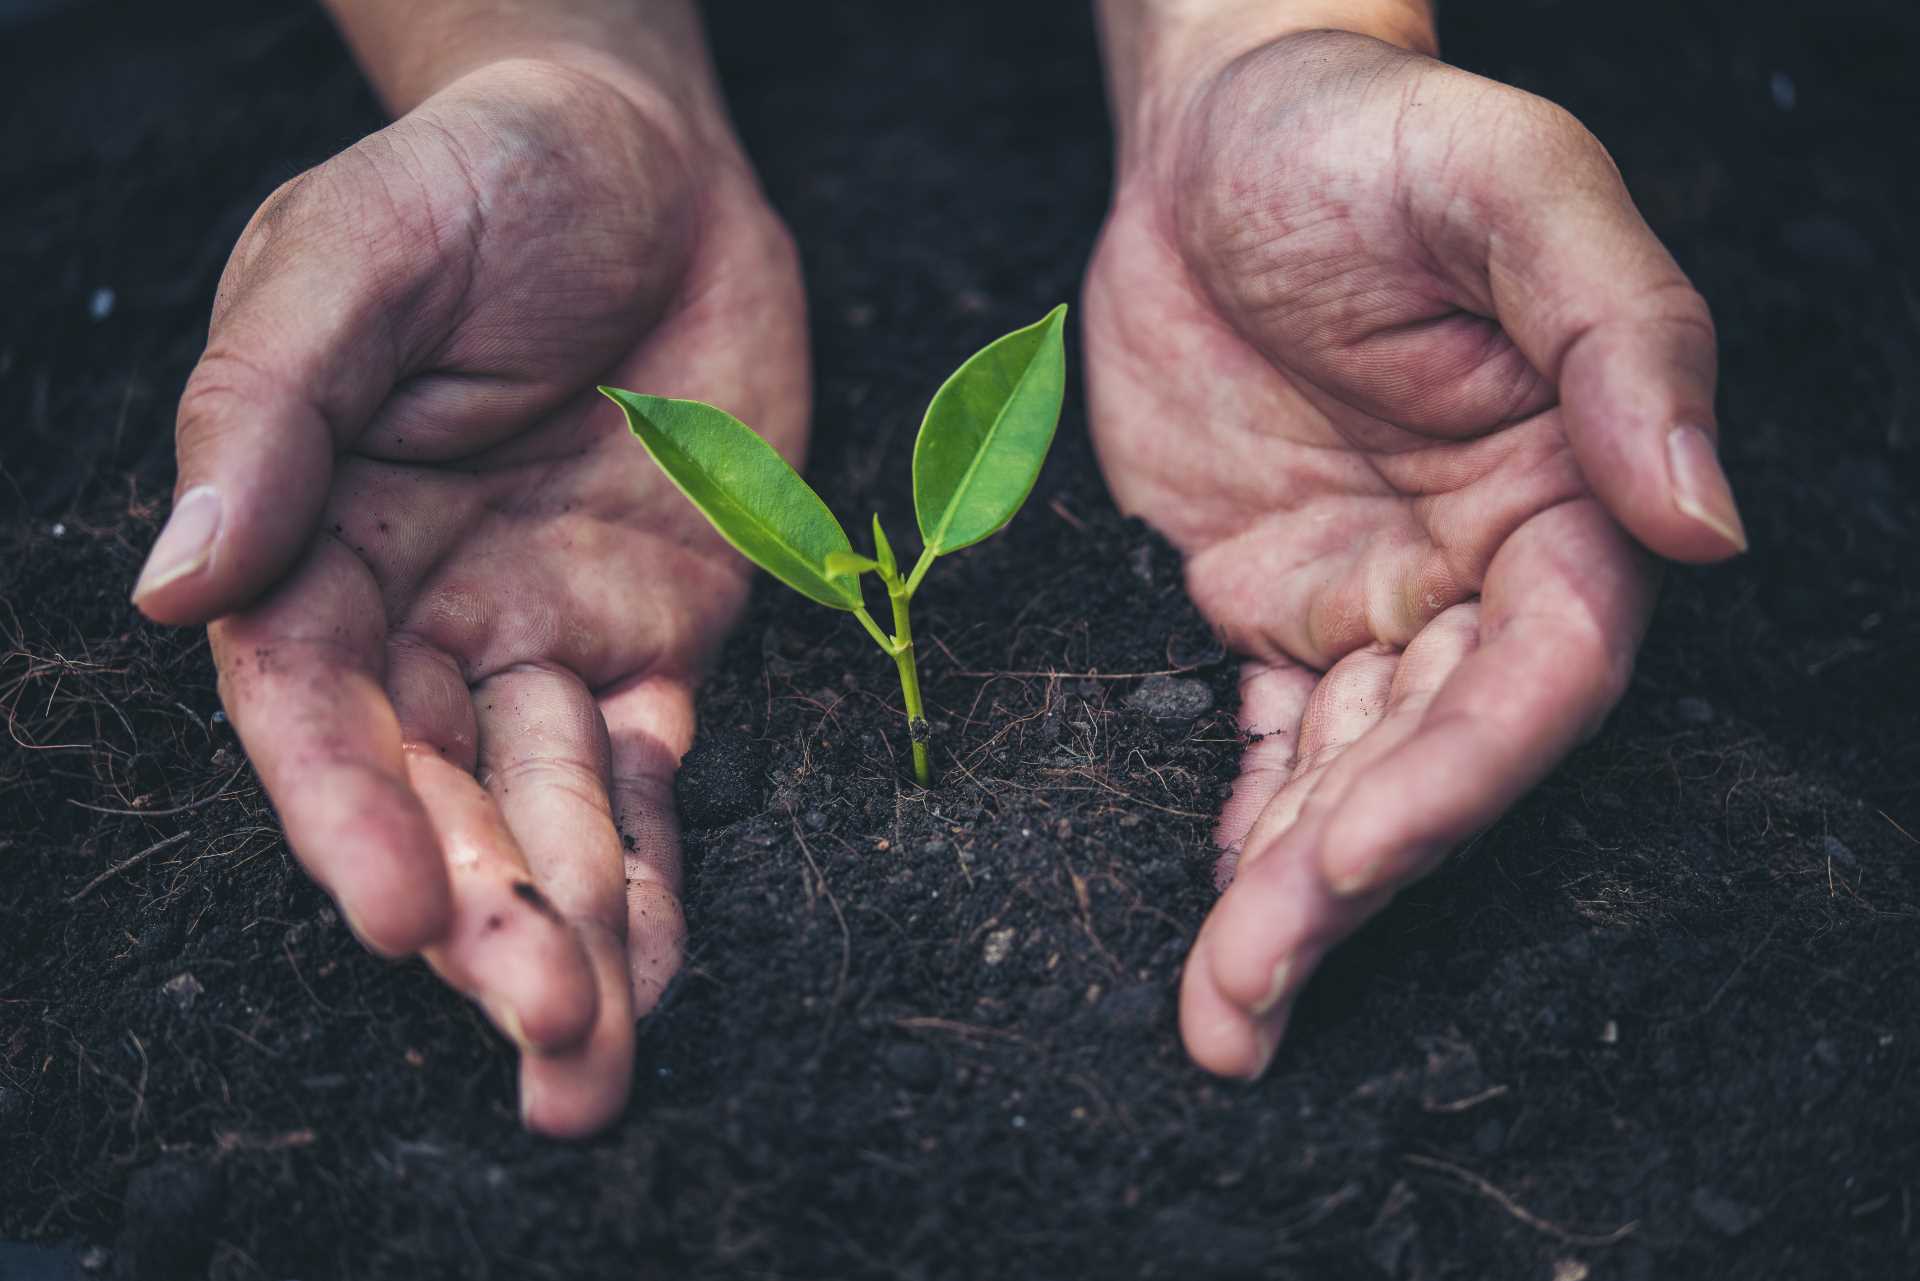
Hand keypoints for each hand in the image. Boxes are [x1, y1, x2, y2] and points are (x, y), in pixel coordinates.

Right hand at [133, 57, 806, 1133]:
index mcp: (309, 539)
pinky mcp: (649, 636)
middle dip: (486, 920)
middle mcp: (415, 613)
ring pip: (543, 811)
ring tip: (599, 1050)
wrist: (644, 158)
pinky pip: (643, 773)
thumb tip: (169, 583)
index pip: (310, 709)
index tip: (400, 916)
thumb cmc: (480, 179)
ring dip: (574, 933)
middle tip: (548, 1040)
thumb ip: (266, 412)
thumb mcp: (353, 256)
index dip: (350, 816)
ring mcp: (536, 634)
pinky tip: (660, 963)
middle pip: (435, 794)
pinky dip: (651, 866)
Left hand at [1083, 22, 1744, 1075]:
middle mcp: (1479, 566)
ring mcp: (1374, 594)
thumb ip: (1617, 337)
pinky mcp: (1270, 597)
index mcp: (1565, 489)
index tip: (1356, 856)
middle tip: (1249, 1003)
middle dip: (1348, 883)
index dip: (1462, 774)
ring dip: (1287, 896)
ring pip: (1344, 772)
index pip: (1545, 671)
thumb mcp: (1508, 186)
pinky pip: (1263, 734)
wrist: (1216, 129)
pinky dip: (1242, 826)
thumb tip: (1706, 518)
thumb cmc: (1367, 130)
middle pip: (1435, 756)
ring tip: (1223, 1018)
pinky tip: (1219, 920)